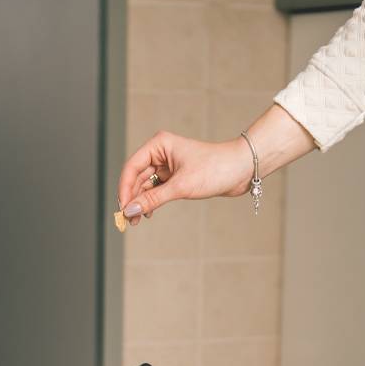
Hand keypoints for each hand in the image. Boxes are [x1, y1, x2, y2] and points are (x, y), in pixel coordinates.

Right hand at [117, 132, 253, 225]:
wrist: (241, 170)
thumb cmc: (215, 169)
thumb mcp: (181, 187)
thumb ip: (153, 200)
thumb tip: (130, 211)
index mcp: (159, 144)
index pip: (132, 167)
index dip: (124, 189)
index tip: (123, 209)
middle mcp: (160, 152)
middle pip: (136, 178)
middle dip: (132, 199)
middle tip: (128, 221)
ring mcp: (168, 164)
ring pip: (145, 186)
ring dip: (141, 202)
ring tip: (138, 221)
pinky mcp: (176, 176)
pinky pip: (156, 190)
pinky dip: (151, 202)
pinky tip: (149, 214)